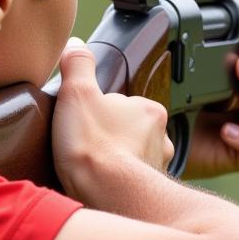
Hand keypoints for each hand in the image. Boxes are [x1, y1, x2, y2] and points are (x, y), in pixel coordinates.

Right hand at [52, 37, 174, 202]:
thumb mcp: (78, 93)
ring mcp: (157, 168)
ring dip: (115, 163)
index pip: (124, 104)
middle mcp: (162, 139)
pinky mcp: (147, 194)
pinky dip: (117, 185)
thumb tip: (76, 44)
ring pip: (133, 158)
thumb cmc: (94, 145)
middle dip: (111, 137)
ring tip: (90, 169)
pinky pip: (131, 184)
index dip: (101, 112)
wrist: (106, 193)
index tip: (85, 122)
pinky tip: (99, 187)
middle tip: (86, 145)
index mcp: (150, 111)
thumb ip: (78, 65)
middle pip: (130, 131)